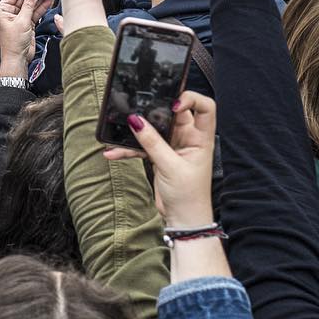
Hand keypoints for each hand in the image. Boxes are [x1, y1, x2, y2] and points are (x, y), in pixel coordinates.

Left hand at [0, 0, 51, 77]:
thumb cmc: (13, 44)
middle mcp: (10, 13)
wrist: (18, 59)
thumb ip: (28, 6)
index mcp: (2, 10)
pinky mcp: (27, 24)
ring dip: (39, 1)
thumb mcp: (22, 21)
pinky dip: (41, 8)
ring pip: (30, 5)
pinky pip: (35, 13)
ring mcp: (19, 18)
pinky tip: (47, 2)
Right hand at [105, 91, 217, 230]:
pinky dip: (128, 148)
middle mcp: (187, 138)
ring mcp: (172, 145)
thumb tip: (136, 120)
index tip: (172, 104)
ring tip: (122, 128)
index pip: (204, 107)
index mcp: (200, 138)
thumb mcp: (170, 167)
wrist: (183, 220)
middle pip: (171, 113)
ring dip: (137, 130)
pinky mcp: (159, 154)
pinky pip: (141, 144)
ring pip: (153, 128)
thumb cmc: (189, 196)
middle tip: (138, 110)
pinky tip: (113, 152)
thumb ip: (152, 142)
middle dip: (153, 110)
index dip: (190, 99)